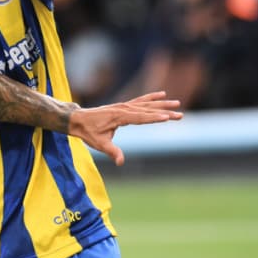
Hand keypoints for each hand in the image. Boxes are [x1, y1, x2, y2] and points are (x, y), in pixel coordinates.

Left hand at [68, 91, 182, 165]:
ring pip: (147, 104)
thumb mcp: (99, 144)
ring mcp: (124, 105)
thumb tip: (120, 162)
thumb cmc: (88, 132)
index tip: (168, 117)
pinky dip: (151, 97)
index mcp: (119, 116)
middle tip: (180, 114)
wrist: (78, 120)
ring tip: (177, 103)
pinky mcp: (123, 105)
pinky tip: (162, 94)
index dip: (155, 118)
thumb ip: (112, 152)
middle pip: (148, 110)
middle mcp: (124, 108)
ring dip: (162, 103)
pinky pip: (140, 100)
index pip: (141, 117)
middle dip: (164, 112)